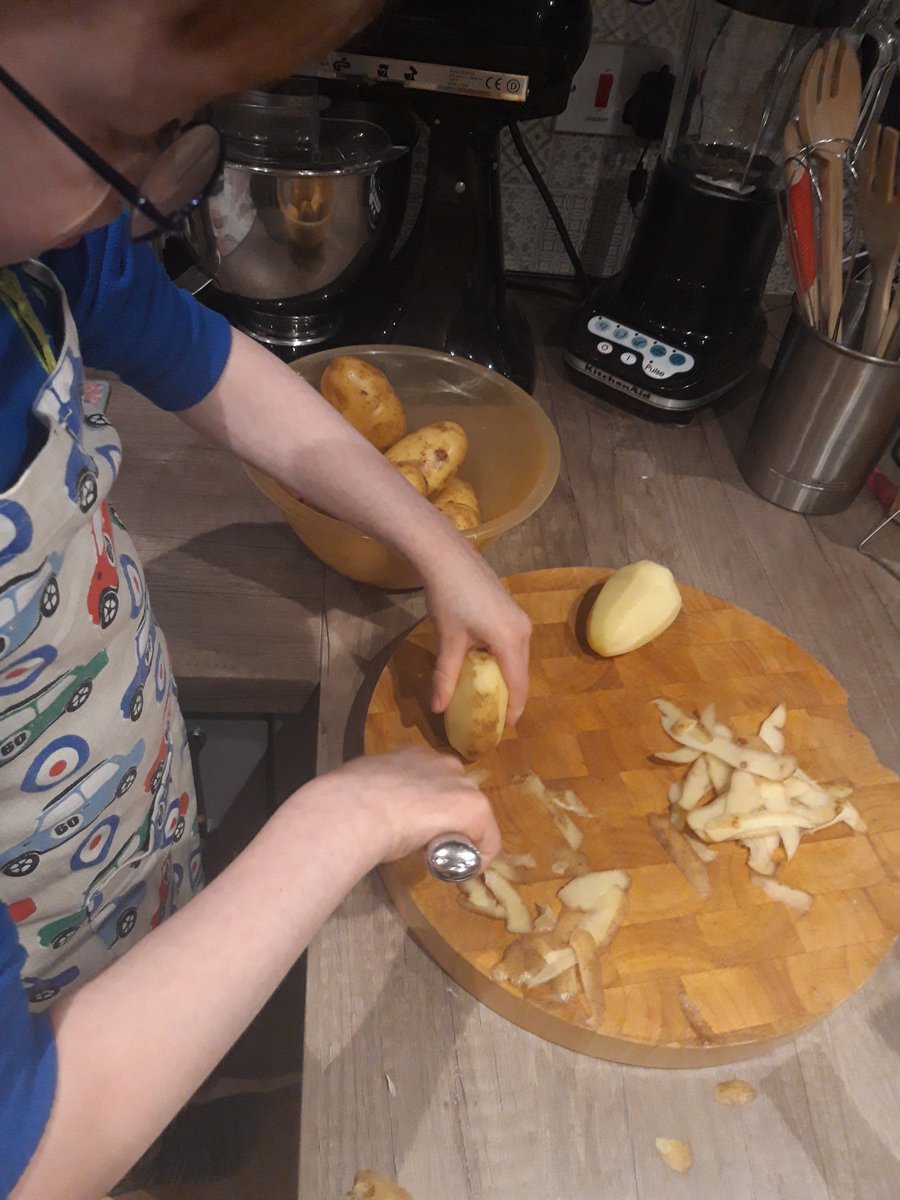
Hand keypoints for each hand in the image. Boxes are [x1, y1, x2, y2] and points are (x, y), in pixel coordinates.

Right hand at [302, 747, 501, 866]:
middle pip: (457, 797)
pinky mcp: (475, 808)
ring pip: (473, 816)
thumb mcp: (364, 786)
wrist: (356, 810)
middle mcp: (444, 762)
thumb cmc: (350, 801)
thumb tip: (370, 807)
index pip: (433, 783)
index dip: (428, 810)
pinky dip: (481, 856)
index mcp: (414, 755)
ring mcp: (462, 784)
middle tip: (427, 845)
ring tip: (442, 858)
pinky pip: (488, 838)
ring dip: (462, 836)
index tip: (414, 831)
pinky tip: (466, 870)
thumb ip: (377, 793)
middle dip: (448, 821)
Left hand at [422, 543, 530, 724]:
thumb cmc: (448, 598)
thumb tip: (438, 709)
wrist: (447, 555)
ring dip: (505, 677)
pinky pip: (513, 644)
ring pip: (517, 658)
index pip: (519, 686)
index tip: (504, 730)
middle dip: (510, 696)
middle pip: (521, 673)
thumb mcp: (447, 641)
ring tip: (489, 695)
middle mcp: (523, 630)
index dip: (514, 710)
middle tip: (494, 716)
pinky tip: (485, 666)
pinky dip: (502, 660)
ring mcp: (519, 617)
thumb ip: (446, 677)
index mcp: (511, 640)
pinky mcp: (510, 609)